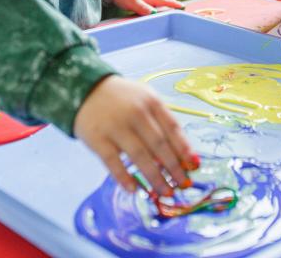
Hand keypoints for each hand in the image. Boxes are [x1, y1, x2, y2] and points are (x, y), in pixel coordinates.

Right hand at [74, 75, 197, 195]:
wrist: (86, 89)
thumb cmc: (123, 99)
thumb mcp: (145, 100)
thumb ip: (161, 122)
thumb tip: (179, 155)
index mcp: (151, 102)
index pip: (173, 128)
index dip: (185, 148)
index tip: (194, 166)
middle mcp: (136, 113)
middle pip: (159, 145)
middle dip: (174, 168)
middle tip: (183, 185)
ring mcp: (115, 127)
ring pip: (140, 156)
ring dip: (155, 177)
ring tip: (165, 192)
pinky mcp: (97, 139)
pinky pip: (113, 162)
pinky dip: (124, 177)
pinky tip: (135, 190)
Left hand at [114, 0, 183, 14]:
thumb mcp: (133, 2)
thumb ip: (144, 8)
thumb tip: (155, 14)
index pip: (164, 0)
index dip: (174, 4)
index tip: (183, 6)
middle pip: (162, 2)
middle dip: (171, 5)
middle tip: (180, 10)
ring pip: (154, 4)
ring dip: (162, 7)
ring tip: (168, 12)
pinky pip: (147, 5)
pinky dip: (152, 9)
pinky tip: (150, 12)